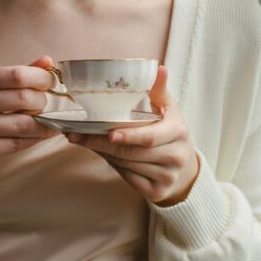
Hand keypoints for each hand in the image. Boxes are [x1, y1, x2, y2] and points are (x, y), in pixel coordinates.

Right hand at [0, 56, 61, 187]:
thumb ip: (20, 76)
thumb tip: (48, 61)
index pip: (16, 75)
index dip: (41, 78)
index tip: (51, 83)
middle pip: (23, 98)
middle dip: (43, 103)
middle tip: (48, 107)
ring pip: (24, 124)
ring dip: (45, 124)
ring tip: (52, 123)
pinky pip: (19, 143)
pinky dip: (36, 139)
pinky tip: (40, 136)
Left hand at [64, 65, 199, 205]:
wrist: (184, 166)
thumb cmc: (170, 130)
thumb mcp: (168, 108)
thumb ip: (159, 90)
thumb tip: (159, 68)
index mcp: (178, 132)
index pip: (150, 137)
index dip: (129, 136)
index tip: (109, 133)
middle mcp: (175, 157)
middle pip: (132, 153)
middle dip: (101, 144)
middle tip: (76, 136)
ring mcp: (167, 177)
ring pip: (126, 166)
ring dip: (104, 154)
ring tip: (86, 141)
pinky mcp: (157, 192)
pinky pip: (128, 178)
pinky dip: (113, 166)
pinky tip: (103, 154)